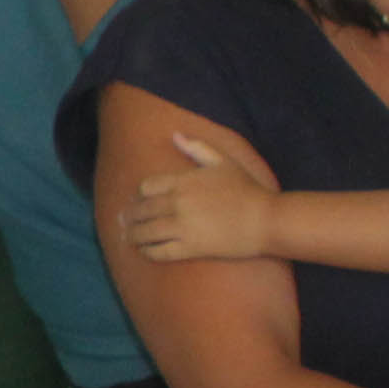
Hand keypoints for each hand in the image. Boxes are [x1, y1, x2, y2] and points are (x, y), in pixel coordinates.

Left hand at [123, 132, 280, 261]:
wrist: (266, 219)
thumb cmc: (247, 189)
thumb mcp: (223, 162)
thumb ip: (197, 148)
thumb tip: (175, 135)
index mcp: (183, 181)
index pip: (146, 187)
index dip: (140, 195)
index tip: (138, 200)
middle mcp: (178, 203)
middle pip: (142, 210)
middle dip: (129, 216)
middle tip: (122, 220)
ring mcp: (183, 226)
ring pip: (146, 232)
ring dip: (133, 235)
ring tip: (128, 238)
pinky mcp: (191, 248)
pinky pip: (160, 251)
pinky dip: (148, 252)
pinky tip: (145, 251)